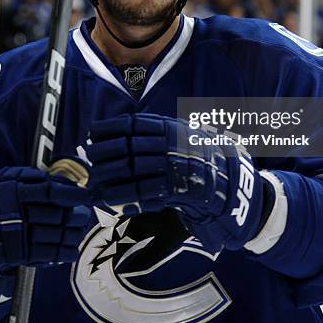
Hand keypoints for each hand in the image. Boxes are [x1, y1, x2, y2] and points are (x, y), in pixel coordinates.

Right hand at [0, 165, 92, 280]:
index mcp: (15, 192)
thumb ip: (31, 176)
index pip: (50, 192)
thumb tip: (60, 180)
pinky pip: (47, 255)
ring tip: (81, 229)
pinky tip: (73, 249)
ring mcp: (17, 237)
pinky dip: (64, 253)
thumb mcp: (7, 179)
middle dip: (76, 215)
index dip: (72, 194)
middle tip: (85, 213)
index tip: (87, 195)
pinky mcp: (18, 255)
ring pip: (55, 236)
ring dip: (73, 234)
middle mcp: (17, 214)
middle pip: (57, 215)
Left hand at [87, 114, 267, 251]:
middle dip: (104, 152)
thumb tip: (124, 132)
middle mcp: (171, 142)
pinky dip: (123, 195)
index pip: (133, 123)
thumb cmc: (202, 159)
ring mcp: (175, 164)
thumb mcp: (182, 136)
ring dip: (109, 176)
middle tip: (88, 159)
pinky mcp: (178, 187)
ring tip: (93, 183)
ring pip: (132, 168)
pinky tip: (108, 199)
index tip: (92, 132)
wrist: (234, 183)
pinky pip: (144, 191)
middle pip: (128, 144)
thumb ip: (158, 133)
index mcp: (171, 127)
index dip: (110, 127)